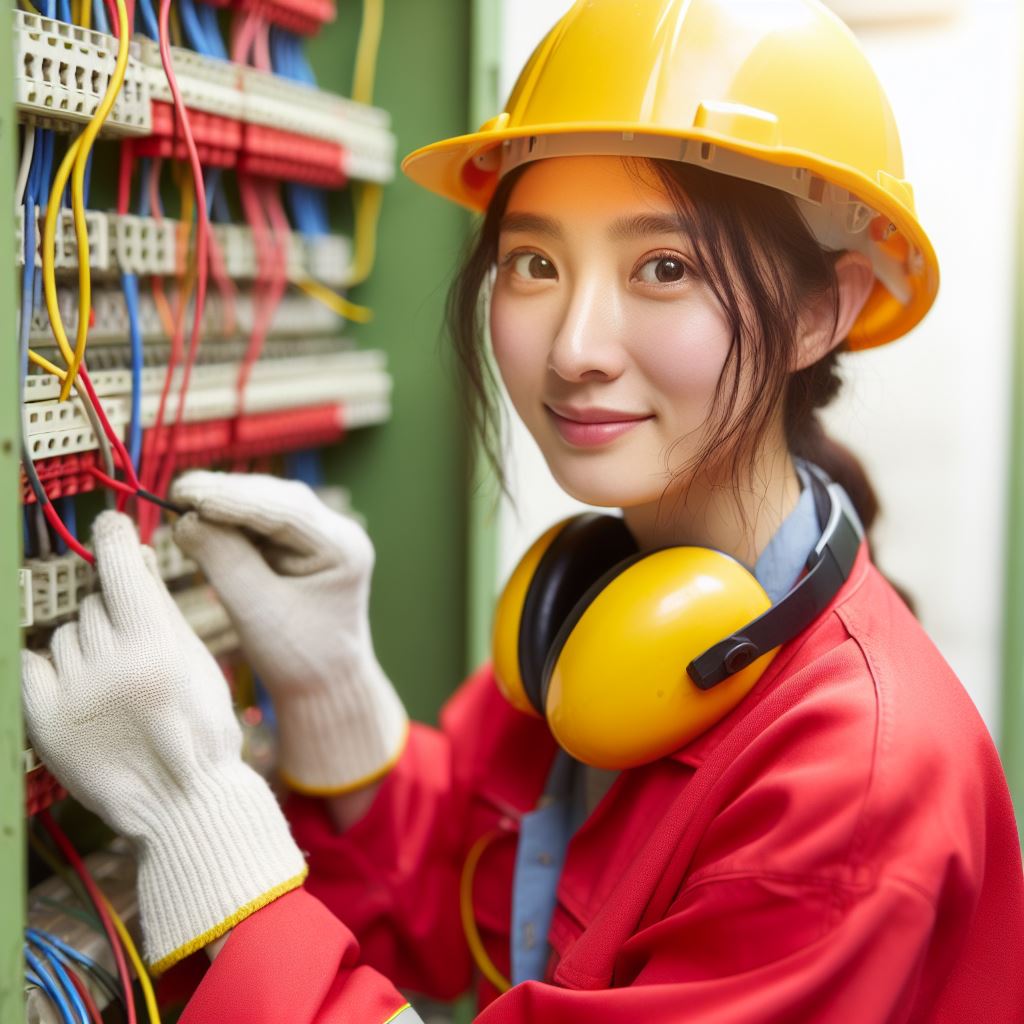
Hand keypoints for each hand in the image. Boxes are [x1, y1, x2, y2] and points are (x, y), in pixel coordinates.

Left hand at [22, 513, 306, 972]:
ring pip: (65, 634)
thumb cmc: (199, 728)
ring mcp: (72, 693)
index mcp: (154, 643)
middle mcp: (109, 663)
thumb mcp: (195, 658)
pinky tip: (79, 686)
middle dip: (111, 613)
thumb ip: (160, 606)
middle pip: (93, 604)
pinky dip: (50, 667)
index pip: (118, 565)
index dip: (112, 537)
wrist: (182, 800)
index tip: (109, 525)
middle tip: (133, 647)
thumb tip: (134, 556)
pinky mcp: (43, 721)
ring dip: (84, 644)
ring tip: (113, 680)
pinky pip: (32, 664)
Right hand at [170, 471, 407, 794]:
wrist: (323, 686)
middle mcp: (337, 533)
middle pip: (276, 499)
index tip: (185, 492)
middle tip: (176, 491)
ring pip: (266, 504)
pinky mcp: (300, 544)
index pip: (284, 510)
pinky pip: (261, 521)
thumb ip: (224, 562)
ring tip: (181, 500)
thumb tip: (186, 519)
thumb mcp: (257, 611)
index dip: (232, 498)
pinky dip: (230, 519)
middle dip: (226, 494)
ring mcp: (320, 536)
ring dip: (225, 502)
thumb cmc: (296, 657)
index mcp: (343, 548)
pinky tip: (199, 517)